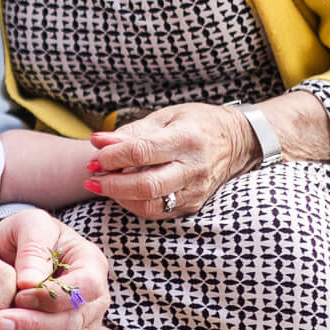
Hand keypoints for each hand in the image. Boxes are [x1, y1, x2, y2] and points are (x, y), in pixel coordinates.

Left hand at [0, 210, 109, 329]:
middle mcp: (93, 302)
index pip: (86, 288)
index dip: (54, 296)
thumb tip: (31, 282)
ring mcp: (81, 328)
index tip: (18, 295)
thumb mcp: (29, 226)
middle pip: (71, 323)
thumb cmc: (25, 236)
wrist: (14, 255)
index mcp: (92, 265)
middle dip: (32, 327)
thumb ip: (33, 249)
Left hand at [85, 102, 253, 219]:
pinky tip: (121, 193)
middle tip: (92, 176)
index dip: (114, 157)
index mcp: (187, 139)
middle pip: (147, 185)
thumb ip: (132, 131)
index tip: (96, 156)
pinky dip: (134, 205)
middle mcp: (194, 168)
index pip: (143, 152)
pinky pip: (159, 212)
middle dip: (112, 184)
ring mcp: (196, 191)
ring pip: (151, 205)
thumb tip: (98, 142)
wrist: (236, 142)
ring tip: (102, 185)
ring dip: (120, 198)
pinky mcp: (193, 205)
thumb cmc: (196, 124)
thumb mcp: (166, 116)